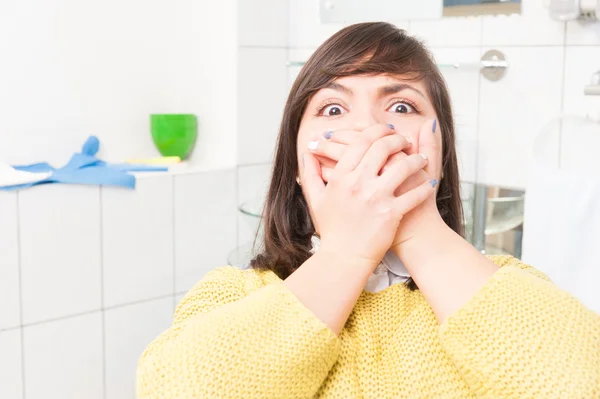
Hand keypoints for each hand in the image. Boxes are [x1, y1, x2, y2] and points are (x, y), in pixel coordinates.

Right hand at [299, 123, 435, 269]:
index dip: (377, 131)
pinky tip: (429, 183)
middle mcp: (358, 183)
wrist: (344, 258)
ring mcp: (376, 198)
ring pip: (403, 166)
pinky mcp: (391, 213)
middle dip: (397, 139)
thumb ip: (310, 174)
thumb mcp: (316, 199)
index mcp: (341, 177)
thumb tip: (307, 153)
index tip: (386, 131)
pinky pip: (414, 194)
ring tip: (421, 159)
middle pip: (383, 147)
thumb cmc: (332, 230)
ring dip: (416, 159)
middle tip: (405, 140)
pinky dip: (425, 187)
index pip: (361, 142)